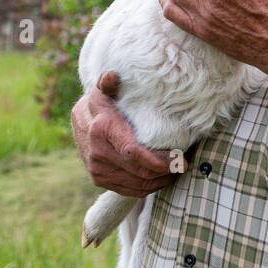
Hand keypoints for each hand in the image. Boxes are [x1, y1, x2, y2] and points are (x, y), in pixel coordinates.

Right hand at [70, 71, 176, 197]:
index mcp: (102, 129)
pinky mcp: (99, 179)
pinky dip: (148, 188)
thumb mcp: (107, 89)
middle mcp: (97, 153)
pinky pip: (129, 191)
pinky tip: (162, 179)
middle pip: (140, 171)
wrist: (82, 119)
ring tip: (177, 170)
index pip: (134, 152)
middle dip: (166, 170)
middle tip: (184, 164)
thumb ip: (110, 82)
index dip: (160, 160)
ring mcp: (97, 169)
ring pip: (137, 184)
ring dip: (161, 181)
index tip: (180, 158)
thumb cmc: (105, 101)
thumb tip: (112, 76)